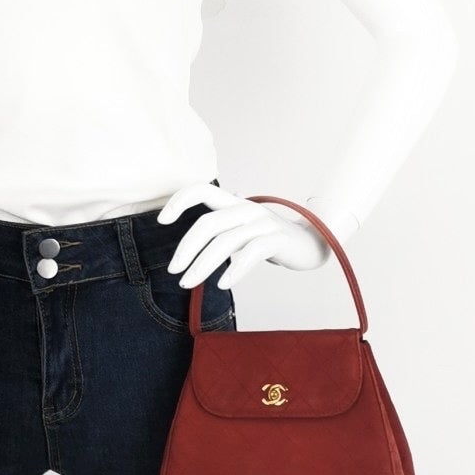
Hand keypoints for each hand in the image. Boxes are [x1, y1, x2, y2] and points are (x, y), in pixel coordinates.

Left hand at [156, 184, 341, 289]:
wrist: (312, 242)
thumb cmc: (270, 238)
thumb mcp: (243, 227)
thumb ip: (221, 225)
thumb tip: (194, 233)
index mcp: (234, 203)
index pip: (201, 189)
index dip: (179, 200)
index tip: (162, 221)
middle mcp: (246, 209)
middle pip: (208, 223)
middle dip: (186, 248)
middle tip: (173, 271)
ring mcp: (262, 224)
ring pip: (225, 242)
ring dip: (203, 265)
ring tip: (189, 283)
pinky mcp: (277, 240)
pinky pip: (251, 253)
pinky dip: (235, 269)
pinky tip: (223, 284)